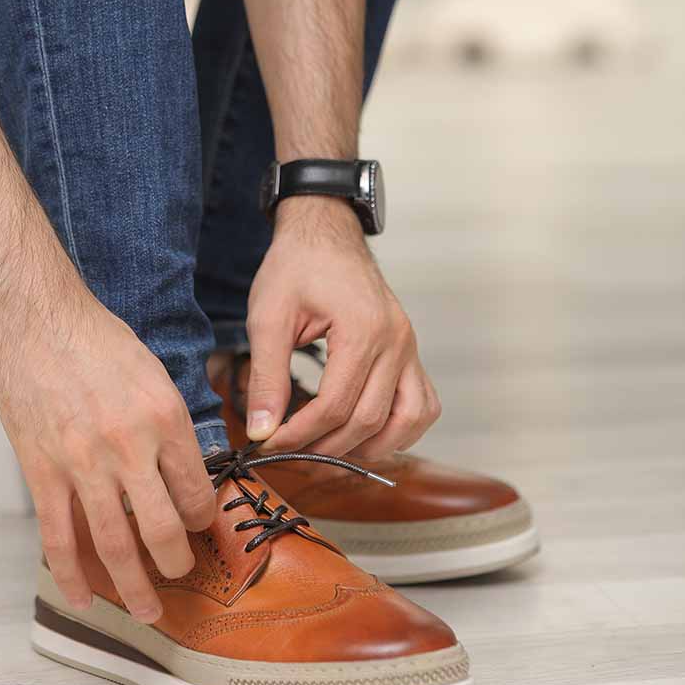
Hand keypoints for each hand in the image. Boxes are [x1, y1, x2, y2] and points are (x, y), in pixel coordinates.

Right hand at [0, 280, 215, 622]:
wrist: (38, 322)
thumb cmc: (100, 343)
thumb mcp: (157, 376)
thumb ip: (172, 427)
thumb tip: (185, 469)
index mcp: (166, 420)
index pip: (196, 489)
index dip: (203, 518)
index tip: (200, 525)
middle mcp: (130, 447)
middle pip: (162, 527)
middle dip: (177, 561)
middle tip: (182, 572)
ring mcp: (84, 464)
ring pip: (115, 543)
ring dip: (134, 585)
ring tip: (148, 609)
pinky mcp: (44, 472)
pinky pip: (59, 536)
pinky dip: (71, 574)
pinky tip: (83, 598)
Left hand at [245, 197, 440, 460]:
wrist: (325, 233)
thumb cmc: (296, 267)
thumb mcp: (269, 317)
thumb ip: (267, 376)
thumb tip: (262, 430)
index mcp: (363, 329)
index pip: (335, 405)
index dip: (300, 434)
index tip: (269, 443)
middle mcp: (396, 341)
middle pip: (370, 420)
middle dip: (326, 446)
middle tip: (290, 450)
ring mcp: (410, 347)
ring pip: (410, 420)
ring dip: (372, 446)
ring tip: (330, 449)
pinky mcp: (410, 351)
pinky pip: (423, 404)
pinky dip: (401, 428)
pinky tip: (366, 433)